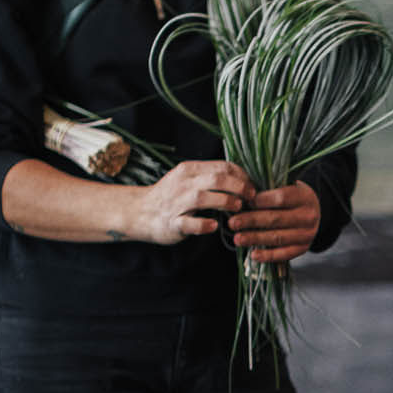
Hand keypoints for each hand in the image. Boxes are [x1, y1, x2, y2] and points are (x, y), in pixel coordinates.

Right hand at [127, 158, 252, 244]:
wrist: (140, 212)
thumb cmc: (172, 196)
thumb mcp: (189, 179)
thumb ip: (211, 177)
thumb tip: (242, 178)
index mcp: (190, 170)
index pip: (222, 167)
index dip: (242, 176)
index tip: (252, 187)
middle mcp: (183, 184)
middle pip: (216, 179)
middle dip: (239, 187)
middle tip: (251, 197)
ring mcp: (176, 203)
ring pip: (203, 198)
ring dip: (225, 202)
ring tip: (237, 208)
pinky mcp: (172, 223)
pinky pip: (189, 223)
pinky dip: (203, 224)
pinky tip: (214, 225)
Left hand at [227, 180, 320, 266]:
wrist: (314, 212)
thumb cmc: (292, 198)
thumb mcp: (287, 187)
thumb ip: (269, 190)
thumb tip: (243, 196)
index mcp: (303, 197)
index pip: (281, 198)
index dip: (260, 201)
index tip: (244, 202)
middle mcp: (308, 216)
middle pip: (276, 219)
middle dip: (252, 221)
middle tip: (233, 223)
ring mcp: (307, 234)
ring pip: (278, 238)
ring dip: (255, 239)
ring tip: (238, 239)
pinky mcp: (303, 249)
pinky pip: (284, 254)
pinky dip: (268, 256)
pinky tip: (253, 255)